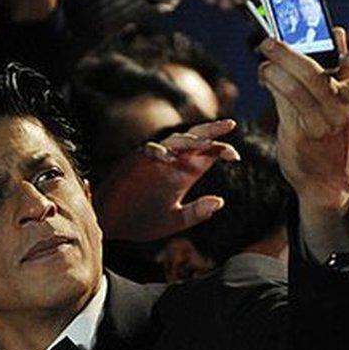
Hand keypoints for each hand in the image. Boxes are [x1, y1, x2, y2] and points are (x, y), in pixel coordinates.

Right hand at [94, 120, 240, 241]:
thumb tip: (220, 201)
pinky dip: (158, 152)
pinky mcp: (135, 162)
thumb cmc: (142, 222)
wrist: (113, 225)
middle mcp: (171, 163)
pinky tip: (168, 159)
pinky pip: (148, 150)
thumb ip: (195, 213)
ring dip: (190, 141)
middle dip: (211, 131)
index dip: (221, 150)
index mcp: (183, 175)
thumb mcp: (174, 221)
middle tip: (230, 125)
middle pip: (195, 140)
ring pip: (175, 141)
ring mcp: (153, 161)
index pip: (207, 155)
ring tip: (205, 144)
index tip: (235, 156)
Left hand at [258, 27, 348, 212]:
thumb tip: (338, 32)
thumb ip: (342, 68)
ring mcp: (323, 123)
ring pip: (293, 86)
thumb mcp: (345, 103)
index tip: (338, 46)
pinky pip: (283, 101)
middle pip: (314, 72)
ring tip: (263, 60)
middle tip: (267, 42)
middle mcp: (344, 110)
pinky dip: (271, 83)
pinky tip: (265, 78)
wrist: (326, 180)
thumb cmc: (333, 134)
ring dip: (272, 68)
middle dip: (285, 52)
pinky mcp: (302, 133)